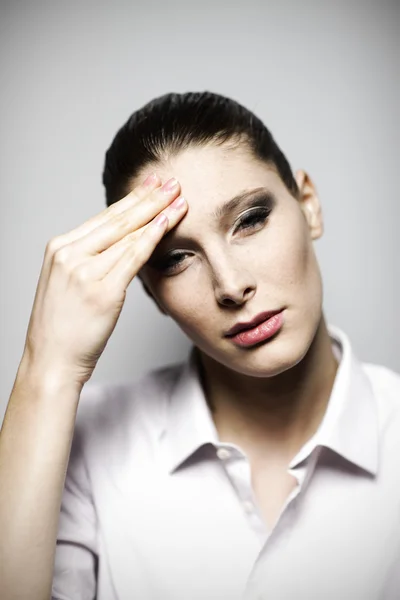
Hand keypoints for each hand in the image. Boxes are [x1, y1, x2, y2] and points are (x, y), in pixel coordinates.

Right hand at [22, 173, 186, 389]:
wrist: (52, 359)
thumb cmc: (63, 326)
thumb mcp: (69, 284)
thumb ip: (91, 260)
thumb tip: (122, 244)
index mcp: (60, 248)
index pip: (104, 218)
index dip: (132, 199)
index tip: (152, 185)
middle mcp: (70, 253)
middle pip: (117, 219)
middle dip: (148, 197)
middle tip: (171, 180)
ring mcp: (84, 271)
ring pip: (128, 234)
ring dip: (157, 212)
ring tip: (178, 196)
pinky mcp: (102, 290)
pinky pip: (133, 257)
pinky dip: (153, 237)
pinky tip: (167, 221)